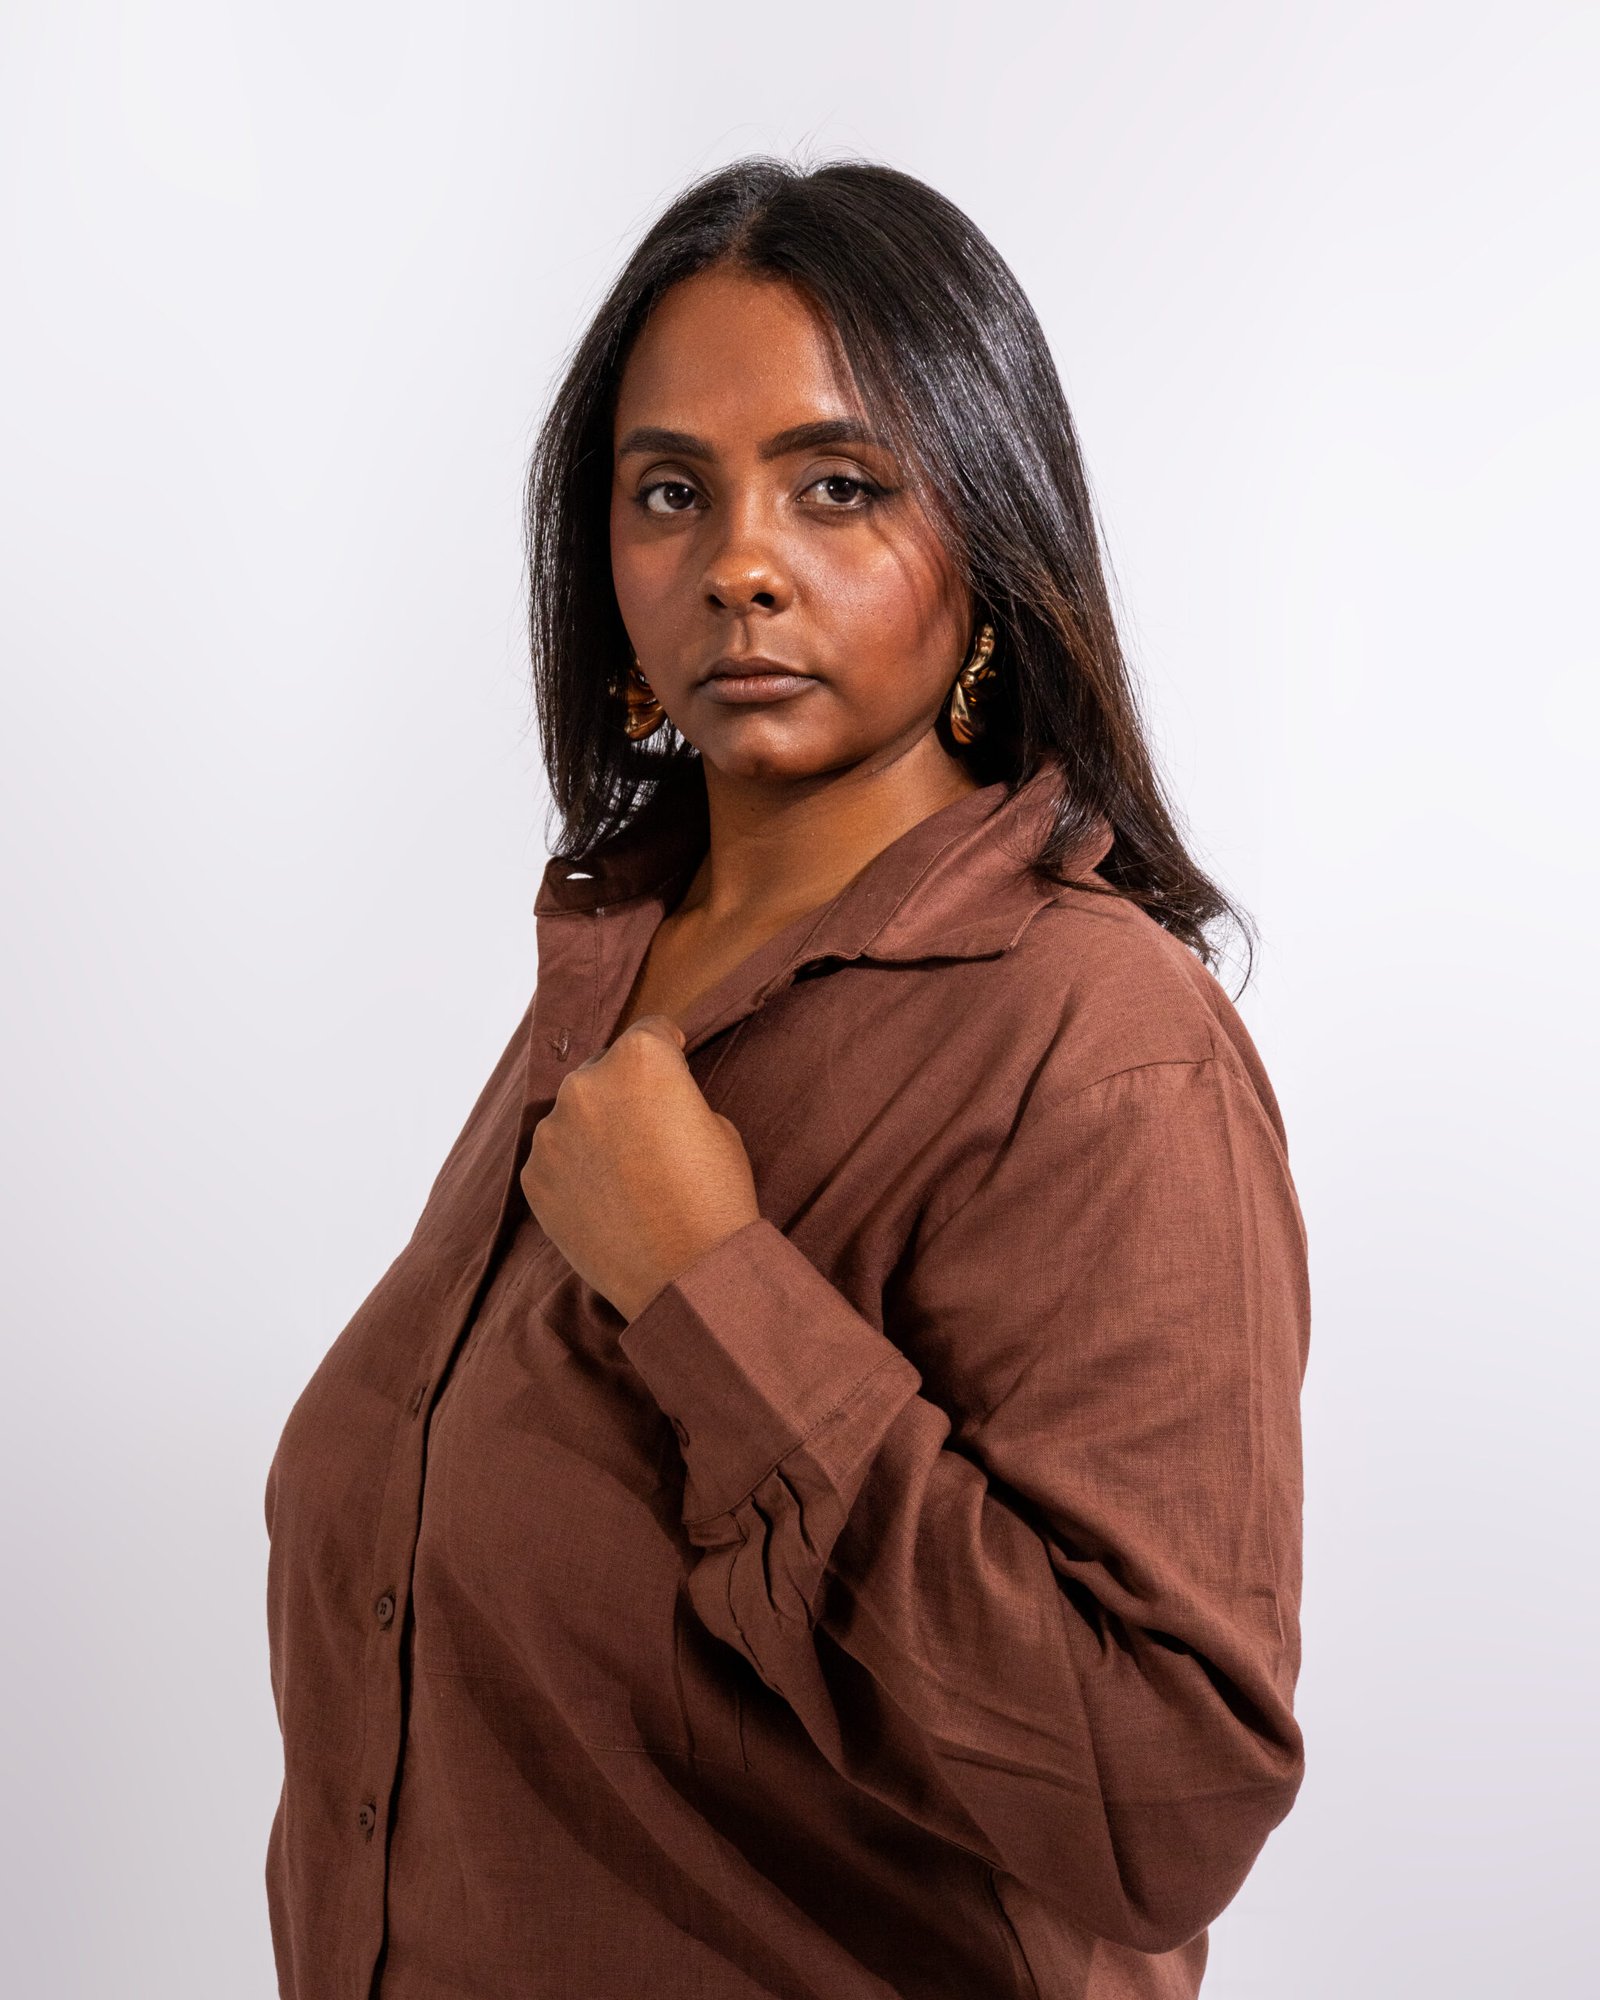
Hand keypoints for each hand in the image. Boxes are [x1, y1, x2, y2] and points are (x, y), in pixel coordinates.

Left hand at [520, 1015, 761, 1321]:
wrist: (686, 1276)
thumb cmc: (715, 1198)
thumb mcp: (716, 1126)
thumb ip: (674, 1098)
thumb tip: (651, 1101)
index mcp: (640, 1060)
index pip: (651, 1031)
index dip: (670, 1050)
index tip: (675, 1067)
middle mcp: (586, 1084)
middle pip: (605, 1070)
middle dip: (626, 1091)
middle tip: (650, 1132)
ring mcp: (552, 1132)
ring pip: (574, 1115)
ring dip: (595, 1130)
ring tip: (626, 1173)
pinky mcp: (533, 1176)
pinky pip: (554, 1157)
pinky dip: (574, 1168)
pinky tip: (605, 1198)